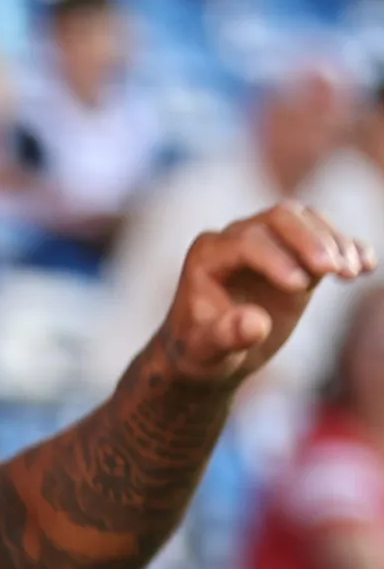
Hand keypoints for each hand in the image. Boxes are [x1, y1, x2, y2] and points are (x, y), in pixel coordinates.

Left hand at [160, 202, 374, 384]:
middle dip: (310, 239)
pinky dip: (348, 246)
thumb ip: (226, 335)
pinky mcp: (293, 253)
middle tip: (335, 270)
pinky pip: (323, 237)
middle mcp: (235, 238)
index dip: (274, 259)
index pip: (246, 241)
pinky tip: (367, 266)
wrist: (211, 350)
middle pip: (280, 218)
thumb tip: (256, 324)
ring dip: (334, 241)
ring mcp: (267, 241)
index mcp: (207, 254)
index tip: (300, 286)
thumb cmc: (202, 350)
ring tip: (352, 273)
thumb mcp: (207, 350)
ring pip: (305, 220)